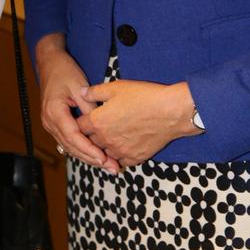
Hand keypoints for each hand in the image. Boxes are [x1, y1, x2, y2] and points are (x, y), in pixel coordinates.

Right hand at [35, 34, 120, 173]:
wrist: (50, 63)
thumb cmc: (64, 71)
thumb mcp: (80, 87)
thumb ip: (89, 109)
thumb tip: (102, 127)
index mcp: (54, 112)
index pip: (73, 137)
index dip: (89, 150)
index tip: (104, 158)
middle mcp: (49, 122)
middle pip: (71, 146)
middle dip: (91, 158)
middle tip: (112, 168)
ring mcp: (50, 124)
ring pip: (69, 147)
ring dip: (87, 157)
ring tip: (107, 165)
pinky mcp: (55, 124)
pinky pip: (68, 141)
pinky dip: (82, 149)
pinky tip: (96, 155)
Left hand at [77, 79, 199, 167]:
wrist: (169, 112)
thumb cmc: (143, 97)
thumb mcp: (115, 87)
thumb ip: (94, 92)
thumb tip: (82, 93)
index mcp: (98, 122)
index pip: (79, 126)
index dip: (81, 121)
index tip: (86, 118)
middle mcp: (106, 139)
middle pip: (90, 141)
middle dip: (92, 135)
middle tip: (98, 127)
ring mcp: (120, 151)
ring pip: (104, 153)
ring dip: (105, 146)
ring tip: (111, 136)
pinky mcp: (135, 158)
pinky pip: (121, 161)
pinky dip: (120, 155)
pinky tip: (124, 146)